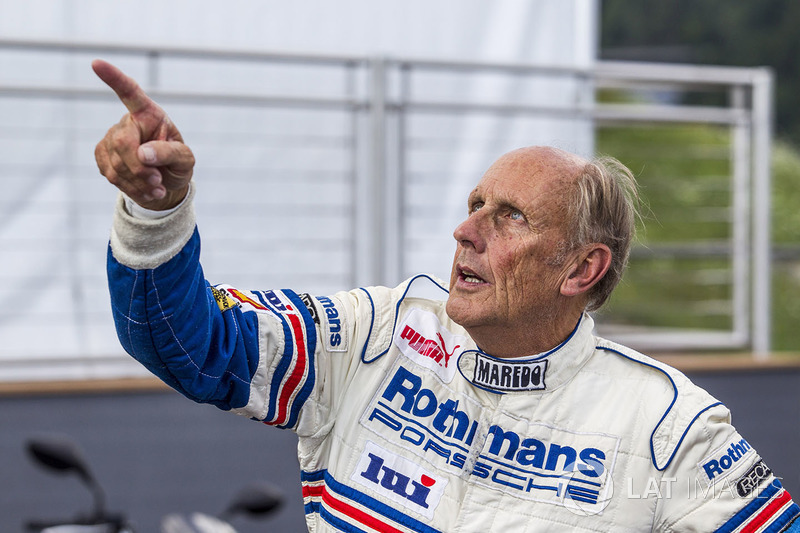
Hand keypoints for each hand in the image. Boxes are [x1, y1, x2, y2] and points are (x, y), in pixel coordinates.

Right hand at [92, 59, 194, 210]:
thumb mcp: (185, 159)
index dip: (114, 78)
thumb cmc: (177, 164)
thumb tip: (142, 154)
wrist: (164, 183)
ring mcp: (111, 138)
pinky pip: (111, 175)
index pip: (130, 92)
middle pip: (123, 144)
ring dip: (139, 183)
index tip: (96, 63)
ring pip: (117, 165)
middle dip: (140, 169)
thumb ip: (170, 153)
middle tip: (158, 182)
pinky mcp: (102, 155)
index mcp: (149, 113)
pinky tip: (144, 190)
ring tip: (156, 188)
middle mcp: (127, 122)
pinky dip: (130, 188)